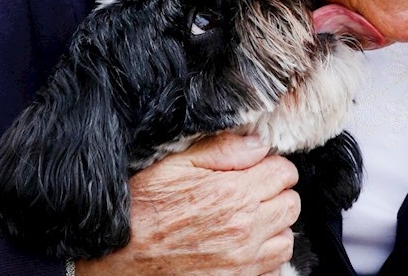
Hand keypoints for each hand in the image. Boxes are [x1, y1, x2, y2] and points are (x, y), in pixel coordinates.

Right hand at [75, 133, 299, 274]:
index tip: (255, 167)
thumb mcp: (174, 164)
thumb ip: (221, 150)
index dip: (270, 165)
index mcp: (234, 193)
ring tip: (248, 219)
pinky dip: (265, 258)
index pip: (284, 171)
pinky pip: (273, 270)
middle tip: (252, 190)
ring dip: (273, 226)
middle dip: (276, 193)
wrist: (117, 256)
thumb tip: (258, 144)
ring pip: (286, 239)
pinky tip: (243, 247)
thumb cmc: (141, 206)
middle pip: (291, 204)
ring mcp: (242, 262)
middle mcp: (245, 229)